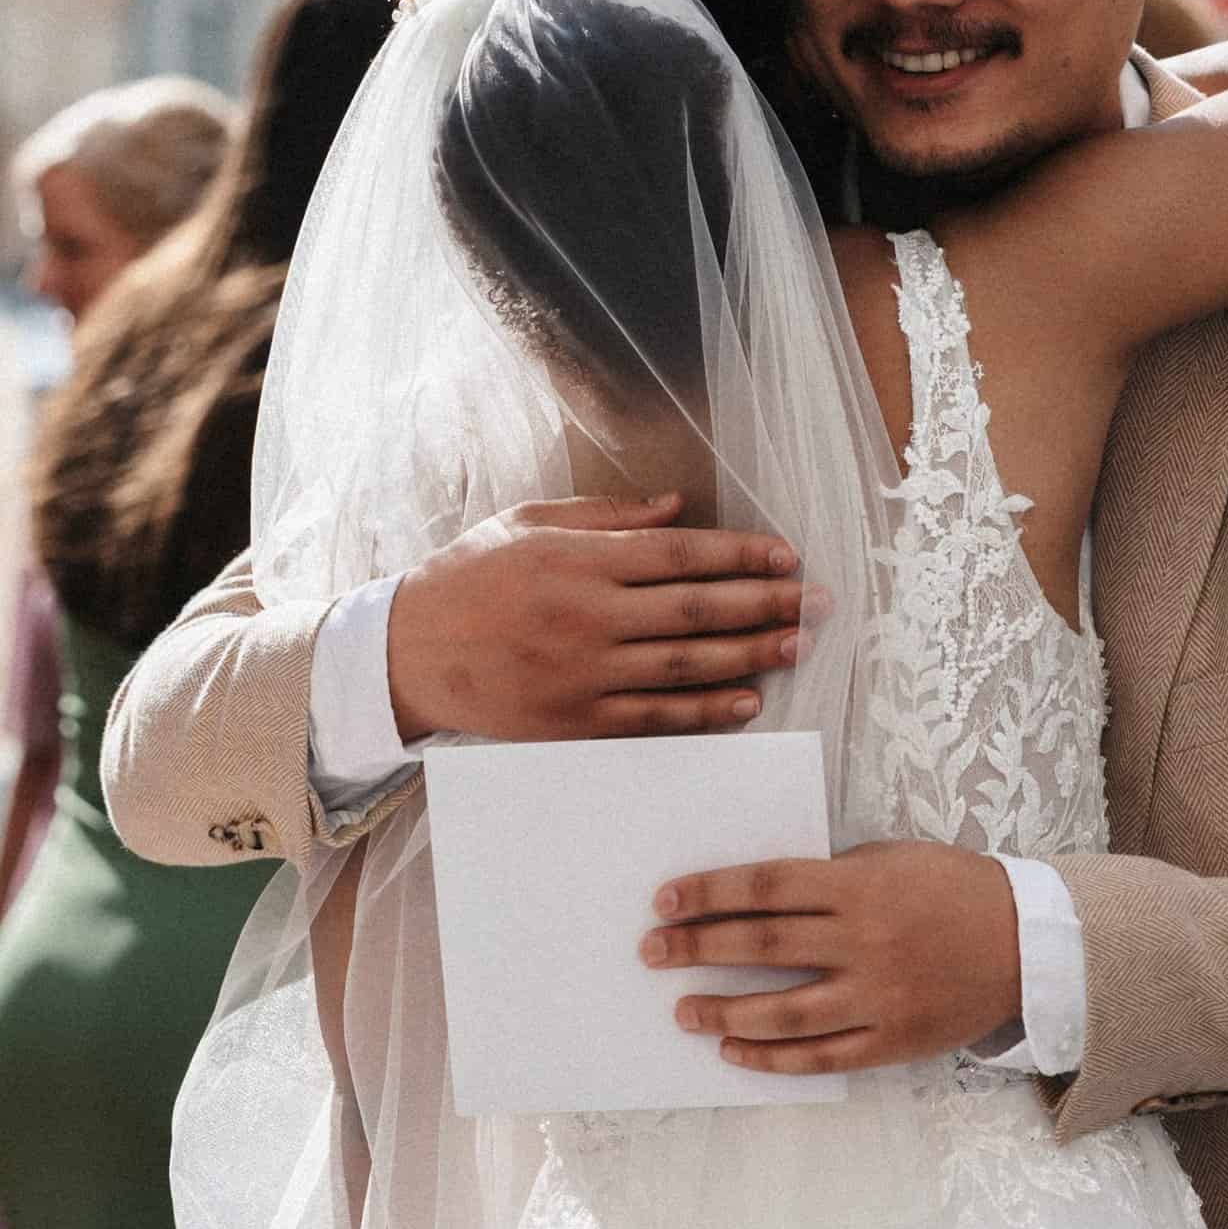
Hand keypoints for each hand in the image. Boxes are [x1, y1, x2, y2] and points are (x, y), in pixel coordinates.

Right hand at [387, 494, 821, 743]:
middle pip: (695, 609)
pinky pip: (653, 718)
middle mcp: (586, 615)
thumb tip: (679, 505)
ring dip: (748, 656)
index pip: (679, 554)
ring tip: (797, 646)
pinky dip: (703, 711)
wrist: (407, 653)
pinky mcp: (573, 722)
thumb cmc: (470, 576)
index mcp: (578, 559)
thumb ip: (608, 515)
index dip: (740, 554)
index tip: (786, 555)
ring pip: (683, 666)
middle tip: (817, 603)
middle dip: (764, 603)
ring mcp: (580, 674)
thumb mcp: (530, 522)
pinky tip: (746, 701)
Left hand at [639, 840, 1020, 1073]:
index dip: (710, 893)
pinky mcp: (892, 1040)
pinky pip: (821, 1056)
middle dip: (698, 948)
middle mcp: (864, 940)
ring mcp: (878, 996)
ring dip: (724, 1013)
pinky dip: (772, 1058)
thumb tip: (758, 894)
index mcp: (859, 886)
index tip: (665, 899)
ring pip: (783, 1012)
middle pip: (762, 947)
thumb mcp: (891, 857)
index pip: (766, 887)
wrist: (1026, 942)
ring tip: (682, 1011)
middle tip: (652, 951)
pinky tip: (735, 1052)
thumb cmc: (952, 886)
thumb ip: (830, 875)